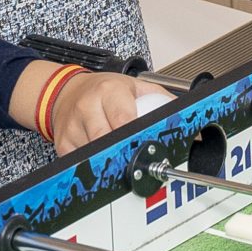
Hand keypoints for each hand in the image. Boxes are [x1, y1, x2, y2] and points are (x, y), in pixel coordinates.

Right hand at [13, 62, 171, 154]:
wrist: (67, 91)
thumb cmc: (104, 90)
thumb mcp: (135, 86)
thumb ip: (161, 99)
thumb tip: (188, 117)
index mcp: (109, 90)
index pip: (123, 118)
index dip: (135, 135)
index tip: (147, 145)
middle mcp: (87, 106)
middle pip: (107, 139)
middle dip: (124, 151)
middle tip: (139, 159)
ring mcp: (73, 126)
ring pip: (94, 153)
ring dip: (111, 159)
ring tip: (123, 159)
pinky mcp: (63, 143)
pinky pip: (81, 161)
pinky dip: (95, 163)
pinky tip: (103, 159)